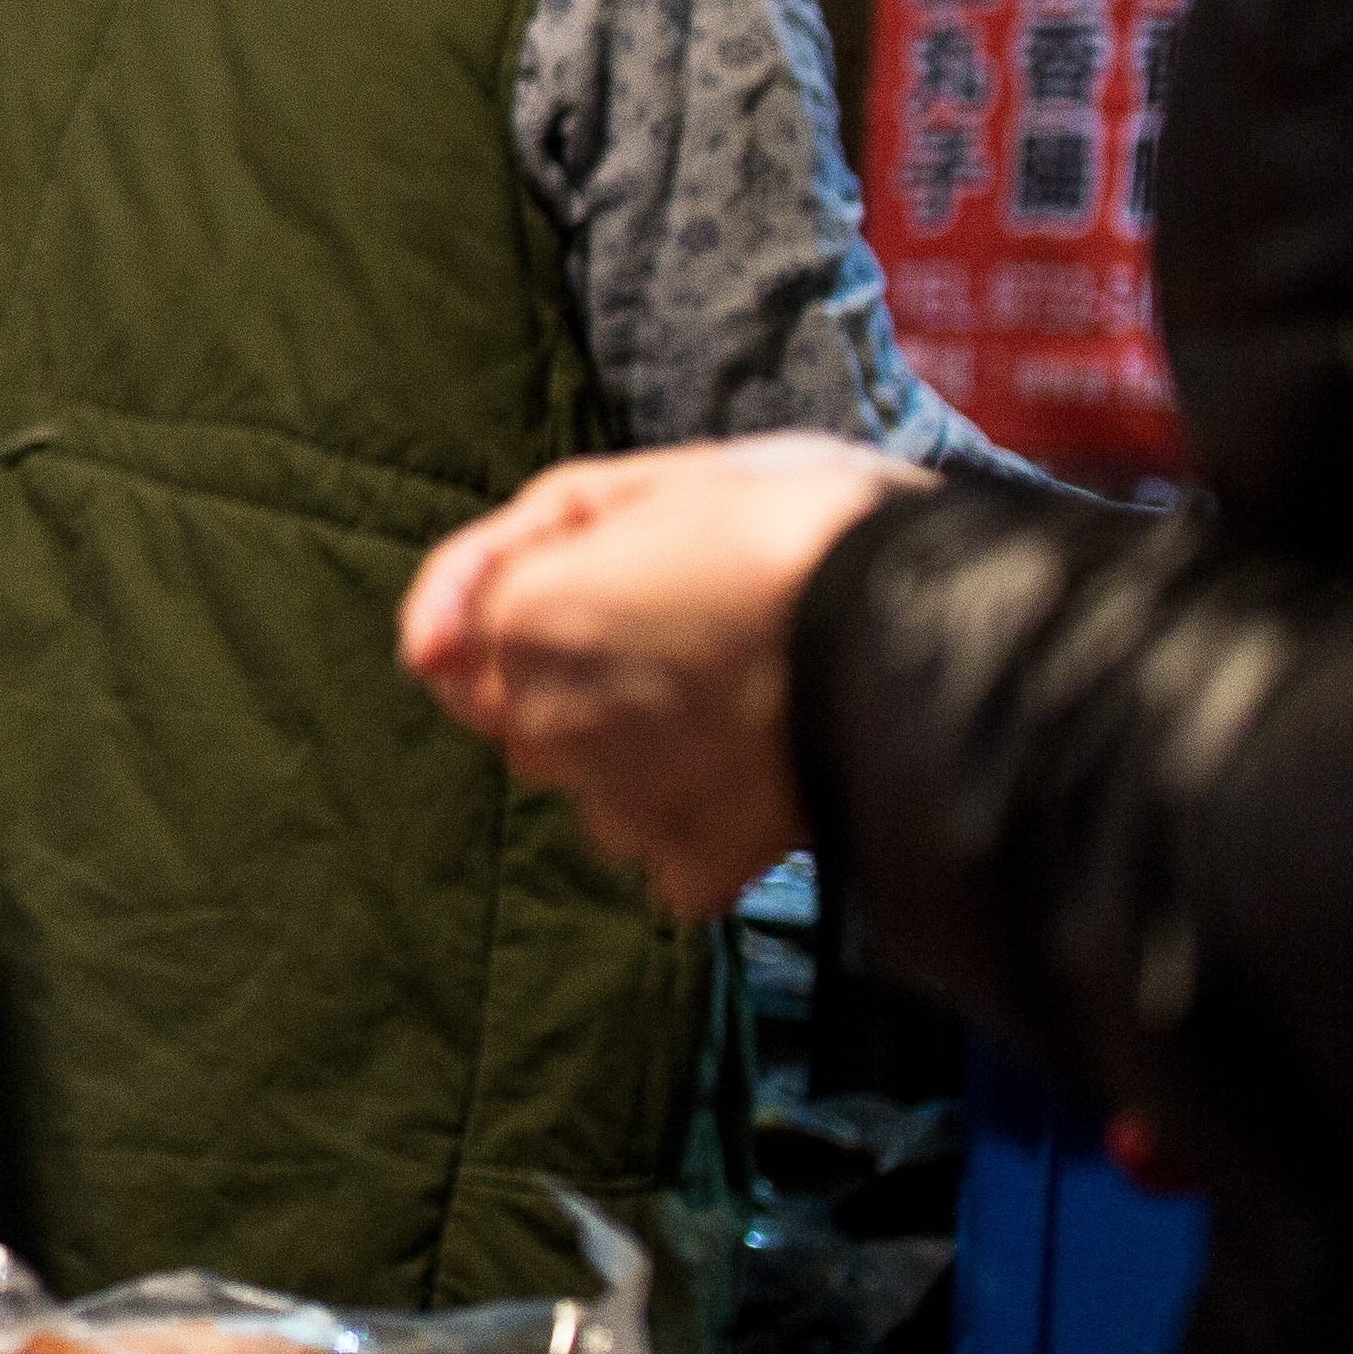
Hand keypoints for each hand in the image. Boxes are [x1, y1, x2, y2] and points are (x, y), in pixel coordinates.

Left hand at [394, 432, 926, 915]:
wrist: (932, 626)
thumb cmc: (797, 525)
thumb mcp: (647, 486)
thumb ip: (504, 555)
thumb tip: (420, 650)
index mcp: (522, 624)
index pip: (469, 638)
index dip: (545, 602)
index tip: (632, 577)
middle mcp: (547, 728)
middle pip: (527, 715)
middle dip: (586, 680)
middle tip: (702, 629)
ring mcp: (619, 806)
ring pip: (593, 783)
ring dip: (643, 747)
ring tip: (745, 690)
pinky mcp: (695, 867)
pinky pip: (668, 851)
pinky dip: (703, 816)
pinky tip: (763, 760)